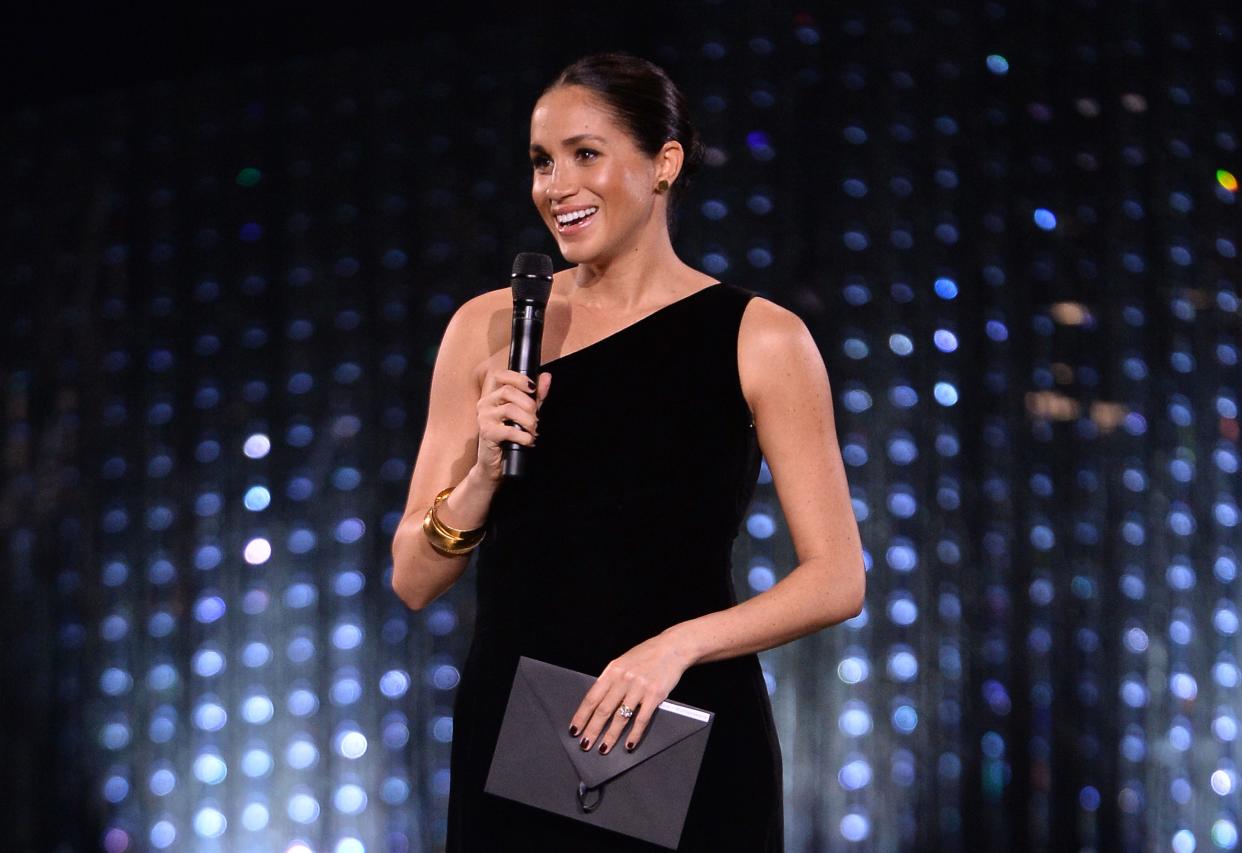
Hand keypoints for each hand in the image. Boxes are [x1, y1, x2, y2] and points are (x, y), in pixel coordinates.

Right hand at [474, 368, 550, 481]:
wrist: (494, 464)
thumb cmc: (510, 438)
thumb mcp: (525, 413)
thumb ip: (535, 396)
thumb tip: (546, 376)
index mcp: (492, 396)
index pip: (500, 375)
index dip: (518, 378)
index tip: (532, 388)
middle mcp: (485, 403)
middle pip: (509, 391)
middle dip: (529, 405)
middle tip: (536, 419)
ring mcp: (484, 418)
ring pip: (510, 409)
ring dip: (528, 421)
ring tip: (533, 431)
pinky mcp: (487, 433)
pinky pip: (510, 430)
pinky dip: (524, 436)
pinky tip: (528, 441)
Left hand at [568, 632, 693, 754]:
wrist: (672, 648)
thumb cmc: (646, 655)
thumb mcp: (623, 662)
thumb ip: (610, 680)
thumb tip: (597, 702)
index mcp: (612, 671)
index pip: (592, 697)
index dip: (582, 716)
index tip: (575, 729)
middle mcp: (623, 679)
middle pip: (604, 710)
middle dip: (592, 730)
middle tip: (585, 744)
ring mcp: (639, 688)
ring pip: (621, 717)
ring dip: (610, 736)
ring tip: (603, 748)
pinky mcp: (655, 695)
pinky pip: (641, 719)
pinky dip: (634, 734)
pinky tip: (629, 744)